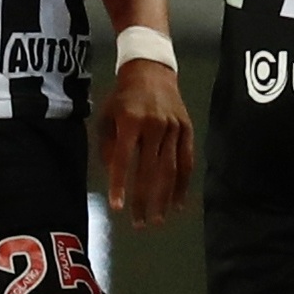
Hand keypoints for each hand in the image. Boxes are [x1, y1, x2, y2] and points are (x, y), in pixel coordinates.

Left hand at [100, 60, 193, 229]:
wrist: (151, 70)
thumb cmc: (122, 96)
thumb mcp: (106, 116)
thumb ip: (108, 146)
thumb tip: (113, 176)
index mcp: (130, 121)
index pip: (124, 159)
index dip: (120, 185)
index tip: (117, 208)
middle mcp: (154, 125)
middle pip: (149, 170)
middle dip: (143, 200)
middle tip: (139, 224)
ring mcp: (174, 128)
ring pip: (169, 169)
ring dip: (163, 198)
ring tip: (157, 220)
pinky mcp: (187, 130)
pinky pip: (187, 162)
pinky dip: (183, 185)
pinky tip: (178, 203)